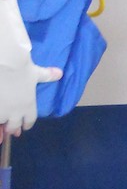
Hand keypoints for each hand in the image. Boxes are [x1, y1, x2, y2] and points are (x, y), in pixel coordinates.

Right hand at [0, 0, 62, 141]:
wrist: (4, 58)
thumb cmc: (20, 61)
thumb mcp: (36, 67)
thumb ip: (46, 73)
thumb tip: (59, 74)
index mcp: (28, 100)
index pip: (29, 118)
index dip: (28, 120)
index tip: (25, 124)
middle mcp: (14, 107)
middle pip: (14, 124)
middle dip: (13, 126)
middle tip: (13, 131)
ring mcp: (1, 107)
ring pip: (0, 123)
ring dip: (1, 124)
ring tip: (2, 130)